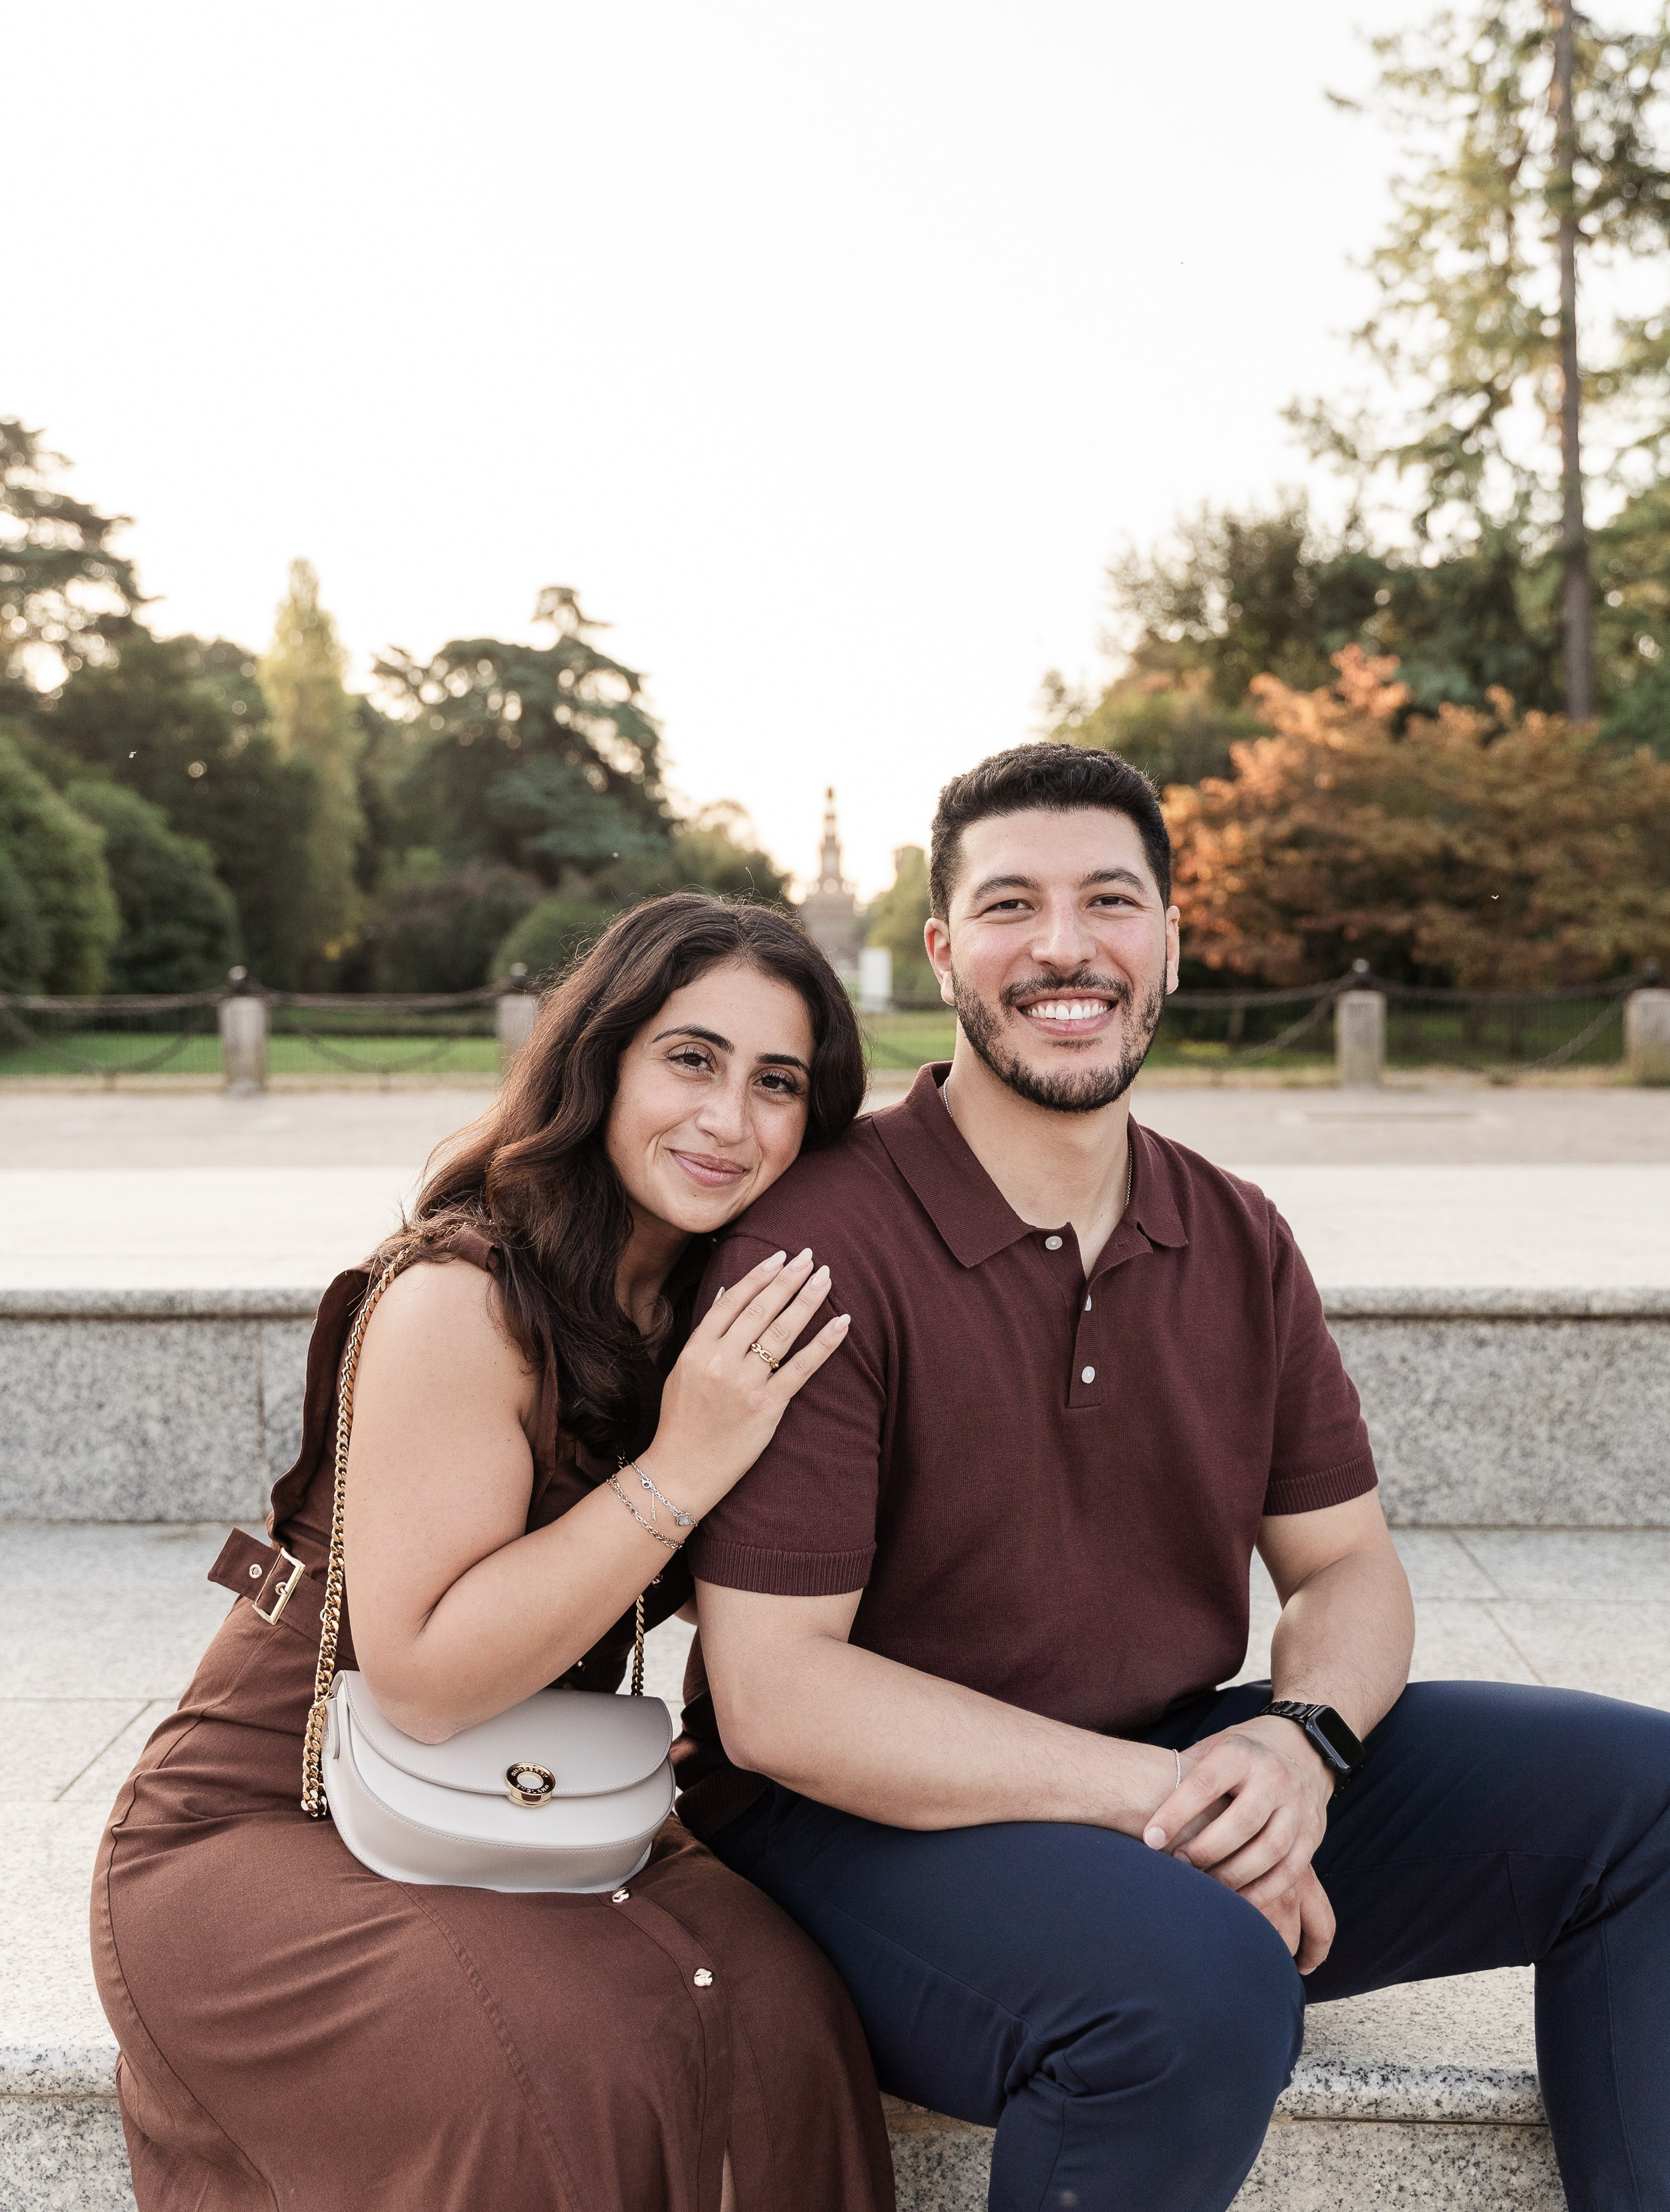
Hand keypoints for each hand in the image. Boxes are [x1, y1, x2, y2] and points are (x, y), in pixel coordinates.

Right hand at [638, 1249, 848, 1517]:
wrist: (681, 1471)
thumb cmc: (681, 1421)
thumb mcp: (682, 1371)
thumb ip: (706, 1333)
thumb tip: (729, 1292)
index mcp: (696, 1350)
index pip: (732, 1303)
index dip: (759, 1277)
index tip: (779, 1257)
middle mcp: (720, 1362)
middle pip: (760, 1311)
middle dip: (788, 1280)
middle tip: (810, 1257)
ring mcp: (744, 1384)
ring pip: (781, 1332)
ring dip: (807, 1300)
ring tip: (826, 1277)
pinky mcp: (766, 1407)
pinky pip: (801, 1368)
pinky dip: (824, 1344)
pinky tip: (842, 1322)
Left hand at [1142, 1717, 1334, 1962]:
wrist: (1303, 1746)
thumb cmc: (1241, 1752)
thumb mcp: (1212, 1747)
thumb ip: (1183, 1772)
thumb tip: (1137, 1803)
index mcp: (1240, 1753)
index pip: (1205, 1784)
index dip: (1175, 1813)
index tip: (1150, 1839)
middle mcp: (1273, 1777)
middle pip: (1240, 1822)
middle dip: (1206, 1850)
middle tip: (1178, 1867)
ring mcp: (1297, 1807)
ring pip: (1269, 1850)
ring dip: (1234, 1876)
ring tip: (1206, 1889)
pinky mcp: (1314, 1833)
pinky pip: (1291, 1870)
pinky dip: (1264, 1891)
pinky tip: (1239, 1902)